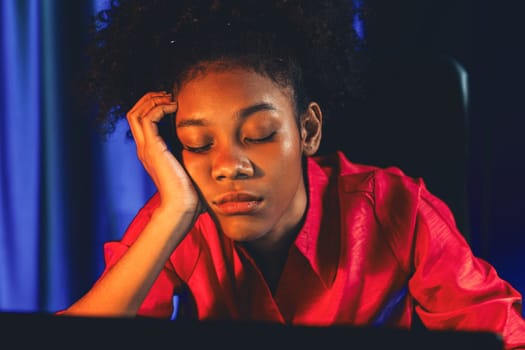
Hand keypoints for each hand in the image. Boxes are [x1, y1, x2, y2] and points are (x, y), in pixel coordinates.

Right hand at [126, 91, 204, 223]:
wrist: (182, 206)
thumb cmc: (189, 191)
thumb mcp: (187, 164)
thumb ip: (187, 152)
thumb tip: (203, 142)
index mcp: (151, 151)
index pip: (140, 120)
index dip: (152, 105)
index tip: (171, 101)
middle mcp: (144, 148)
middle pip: (134, 113)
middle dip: (150, 99)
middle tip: (169, 95)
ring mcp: (146, 148)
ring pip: (136, 113)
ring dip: (153, 101)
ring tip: (171, 99)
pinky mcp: (152, 149)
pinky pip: (148, 119)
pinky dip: (159, 108)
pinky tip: (175, 108)